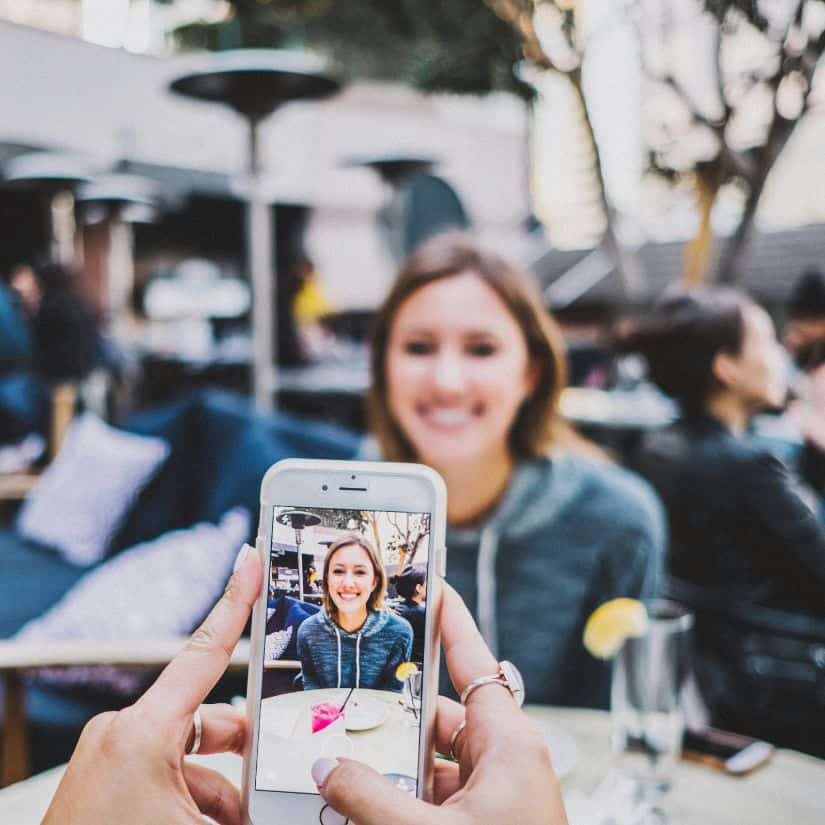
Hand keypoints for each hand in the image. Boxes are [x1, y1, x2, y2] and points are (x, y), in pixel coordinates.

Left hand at [42, 544, 261, 824]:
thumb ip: (247, 808)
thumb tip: (290, 808)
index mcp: (143, 733)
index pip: (206, 650)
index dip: (236, 600)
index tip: (252, 560)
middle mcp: (123, 734)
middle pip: (209, 722)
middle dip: (244, 756)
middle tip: (271, 783)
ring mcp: (111, 757)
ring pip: (190, 756)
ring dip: (221, 791)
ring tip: (237, 820)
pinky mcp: (104, 779)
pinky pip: (165, 774)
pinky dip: (194, 799)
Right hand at [314, 583, 568, 824]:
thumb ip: (372, 802)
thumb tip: (327, 769)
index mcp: (509, 744)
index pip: (474, 663)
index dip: (450, 622)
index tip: (429, 586)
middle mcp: (504, 762)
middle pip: (440, 715)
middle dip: (392, 711)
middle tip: (346, 692)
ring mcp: (494, 797)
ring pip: (432, 762)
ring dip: (389, 764)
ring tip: (339, 755)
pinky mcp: (481, 823)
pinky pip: (435, 796)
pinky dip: (400, 798)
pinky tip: (359, 802)